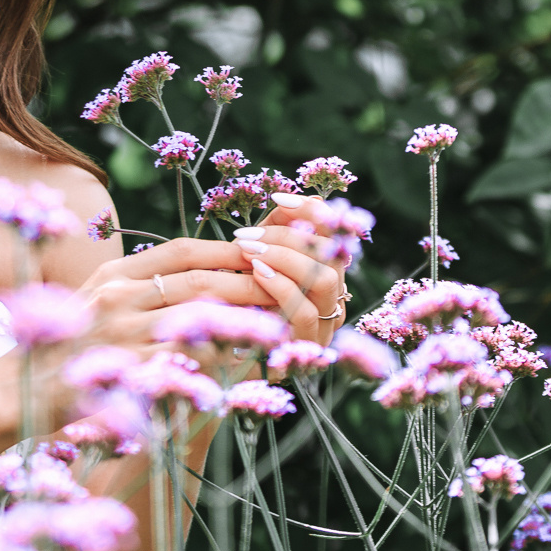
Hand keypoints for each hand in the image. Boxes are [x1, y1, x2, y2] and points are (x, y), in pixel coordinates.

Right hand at [70, 238, 276, 353]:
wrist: (21, 391)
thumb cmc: (62, 349)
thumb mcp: (94, 303)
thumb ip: (137, 288)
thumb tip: (196, 276)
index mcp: (112, 274)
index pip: (180, 250)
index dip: (224, 249)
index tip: (258, 251)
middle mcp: (116, 296)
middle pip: (198, 280)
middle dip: (246, 282)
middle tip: (281, 287)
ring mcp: (121, 334)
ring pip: (199, 318)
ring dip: (240, 321)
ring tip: (271, 325)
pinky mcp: (127, 372)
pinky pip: (184, 360)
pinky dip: (215, 359)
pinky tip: (238, 363)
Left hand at [231, 193, 349, 346]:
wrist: (215, 352)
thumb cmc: (237, 301)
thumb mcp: (255, 261)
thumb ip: (274, 233)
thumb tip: (294, 200)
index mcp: (325, 274)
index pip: (336, 233)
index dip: (312, 211)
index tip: (278, 198)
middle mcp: (333, 299)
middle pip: (332, 253)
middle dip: (289, 235)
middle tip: (248, 234)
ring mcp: (325, 326)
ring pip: (325, 279)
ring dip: (285, 258)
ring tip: (249, 251)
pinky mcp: (308, 348)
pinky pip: (306, 312)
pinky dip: (282, 287)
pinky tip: (257, 274)